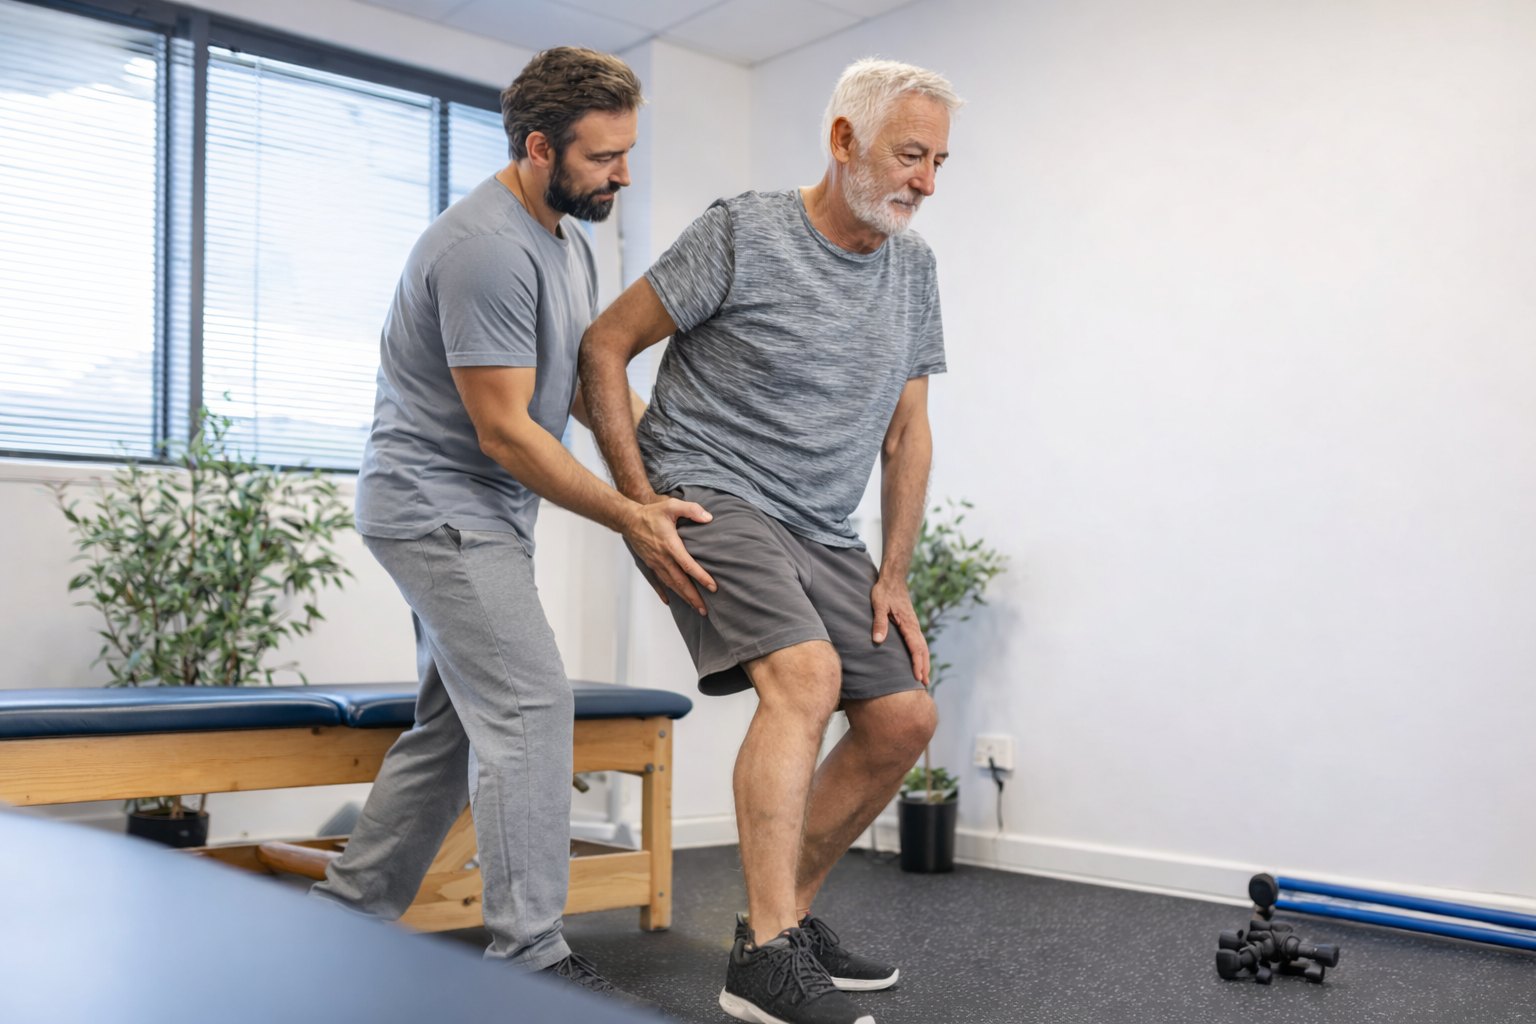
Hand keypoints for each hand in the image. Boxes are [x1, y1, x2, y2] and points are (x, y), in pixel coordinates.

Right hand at [622, 497, 716, 614]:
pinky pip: (658, 582)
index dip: (701, 577)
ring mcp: (655, 563)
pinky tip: (670, 601)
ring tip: (695, 608)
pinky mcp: (650, 565)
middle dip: (693, 597)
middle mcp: (662, 558)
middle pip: (680, 582)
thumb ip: (692, 510)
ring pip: (671, 585)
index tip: (713, 587)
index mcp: (670, 545)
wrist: (629, 520)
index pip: (688, 565)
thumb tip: (709, 518)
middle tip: (705, 610)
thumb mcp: (672, 505)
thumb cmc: (652, 513)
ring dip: (683, 597)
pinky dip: (665, 593)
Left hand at [870, 575, 929, 685]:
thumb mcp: (878, 605)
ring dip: (925, 662)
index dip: (918, 664)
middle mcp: (914, 626)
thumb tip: (878, 641)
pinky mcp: (911, 624)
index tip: (918, 677)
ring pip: (923, 647)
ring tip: (924, 677)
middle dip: (924, 667)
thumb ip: (879, 623)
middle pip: (923, 650)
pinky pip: (919, 642)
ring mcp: (914, 625)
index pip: (916, 648)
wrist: (893, 579)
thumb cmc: (884, 591)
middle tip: (925, 684)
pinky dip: (922, 654)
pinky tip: (919, 660)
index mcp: (908, 624)